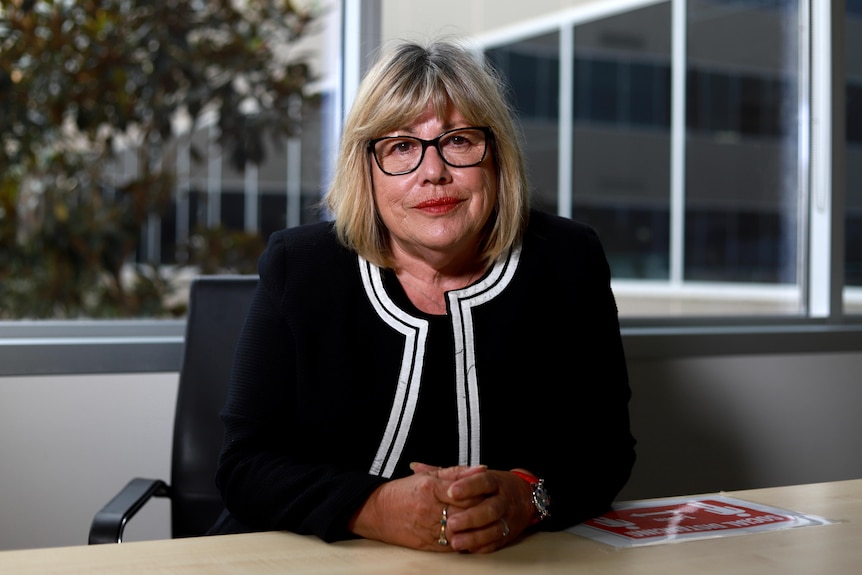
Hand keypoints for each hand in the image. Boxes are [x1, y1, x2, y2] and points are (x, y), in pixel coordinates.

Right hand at [347, 463, 485, 550]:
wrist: (377, 513)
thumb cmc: (403, 492)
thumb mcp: (428, 477)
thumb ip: (456, 472)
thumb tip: (481, 469)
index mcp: (430, 489)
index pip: (465, 492)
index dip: (481, 492)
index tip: (491, 490)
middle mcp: (430, 509)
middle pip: (466, 512)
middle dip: (482, 510)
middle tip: (494, 506)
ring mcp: (429, 529)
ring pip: (462, 531)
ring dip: (476, 528)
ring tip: (486, 522)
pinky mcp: (428, 545)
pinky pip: (453, 545)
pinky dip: (466, 540)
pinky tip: (473, 535)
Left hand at [412, 463, 536, 553]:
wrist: (524, 497)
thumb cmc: (491, 486)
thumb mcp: (472, 474)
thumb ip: (446, 473)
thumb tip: (415, 466)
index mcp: (494, 481)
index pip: (483, 481)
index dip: (468, 486)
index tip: (451, 491)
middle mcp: (503, 500)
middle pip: (490, 508)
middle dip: (470, 516)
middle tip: (450, 522)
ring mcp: (507, 518)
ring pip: (494, 529)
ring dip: (474, 537)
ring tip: (455, 541)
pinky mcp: (508, 535)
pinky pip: (496, 543)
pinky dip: (481, 546)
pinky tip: (467, 549)